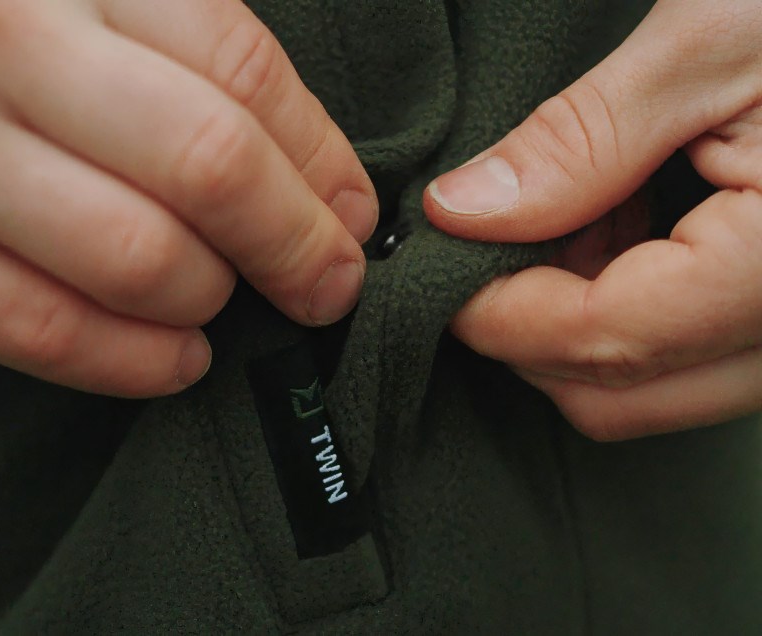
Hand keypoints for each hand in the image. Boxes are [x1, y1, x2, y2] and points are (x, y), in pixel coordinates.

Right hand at [0, 0, 376, 396]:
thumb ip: (180, 49)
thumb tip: (320, 180)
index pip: (241, 73)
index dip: (320, 161)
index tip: (353, 217)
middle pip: (209, 166)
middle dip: (295, 246)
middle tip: (328, 286)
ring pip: (138, 257)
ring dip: (213, 299)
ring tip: (228, 305)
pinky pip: (43, 329)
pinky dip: (135, 361)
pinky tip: (179, 358)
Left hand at [423, 1, 761, 439]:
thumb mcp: (708, 43)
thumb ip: (578, 142)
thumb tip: (460, 212)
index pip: (607, 339)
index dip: (499, 314)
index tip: (439, 267)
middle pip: (616, 395)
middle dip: (525, 332)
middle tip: (484, 248)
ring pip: (643, 391)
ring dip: (568, 325)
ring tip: (562, 221)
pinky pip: (679, 362)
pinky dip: (617, 313)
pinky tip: (610, 233)